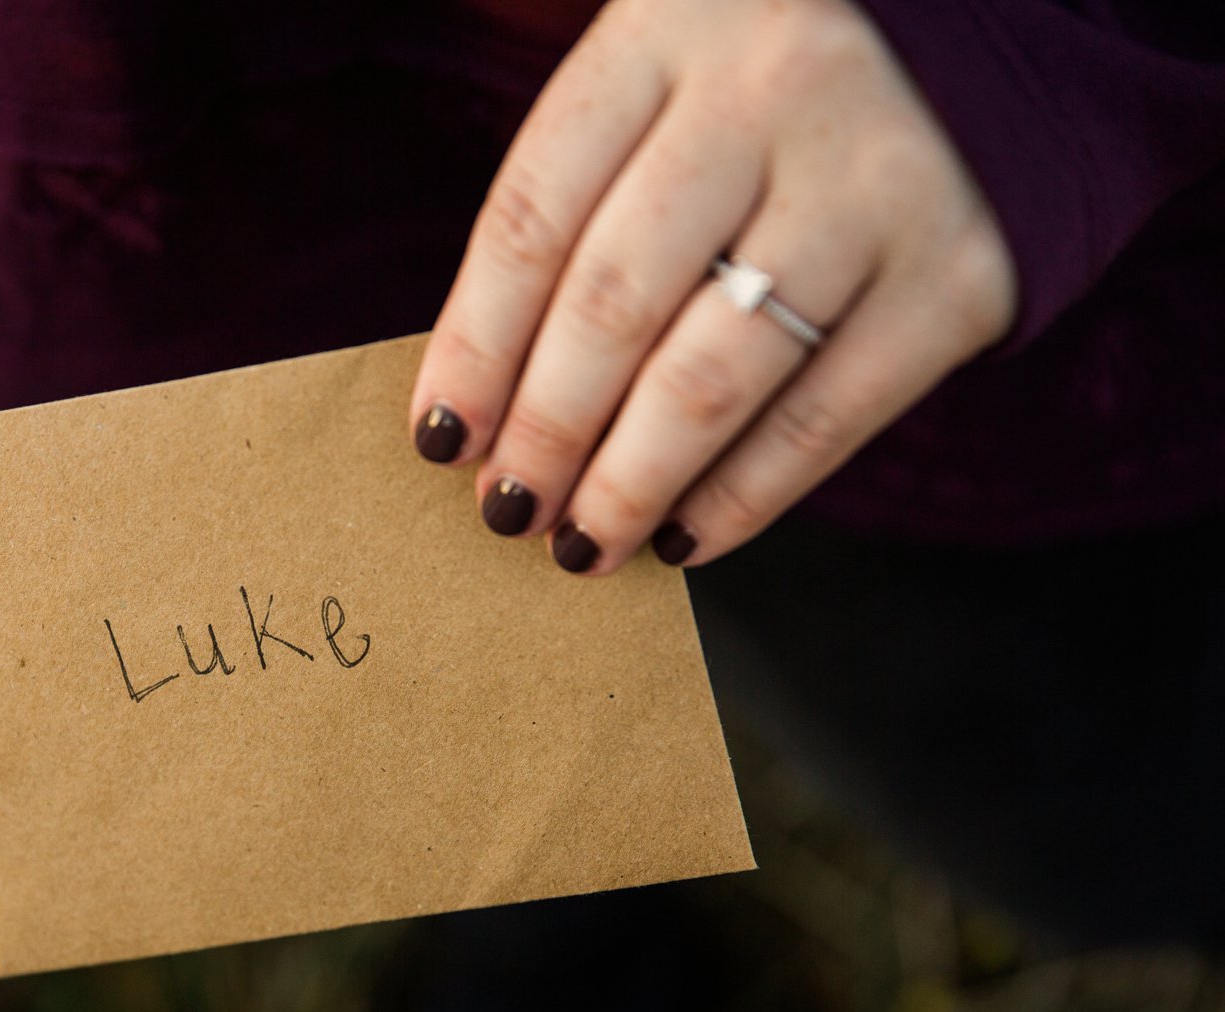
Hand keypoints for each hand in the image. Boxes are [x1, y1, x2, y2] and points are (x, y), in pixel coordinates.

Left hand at [409, 0, 1016, 572]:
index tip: (440, 440)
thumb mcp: (659, 85)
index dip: (474, 347)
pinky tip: (683, 538)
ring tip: (581, 542)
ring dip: (629, 484)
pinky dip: (742, 498)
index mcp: (669, 29)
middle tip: (507, 509)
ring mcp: (877, 183)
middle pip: (614, 303)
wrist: (989, 41)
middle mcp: (776, 92)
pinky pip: (822, 420)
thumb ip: (579, 207)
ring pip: (712, 378)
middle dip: (544, 431)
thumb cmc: (765, 92)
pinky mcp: (959, 275)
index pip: (535, 217)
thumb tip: (488, 410)